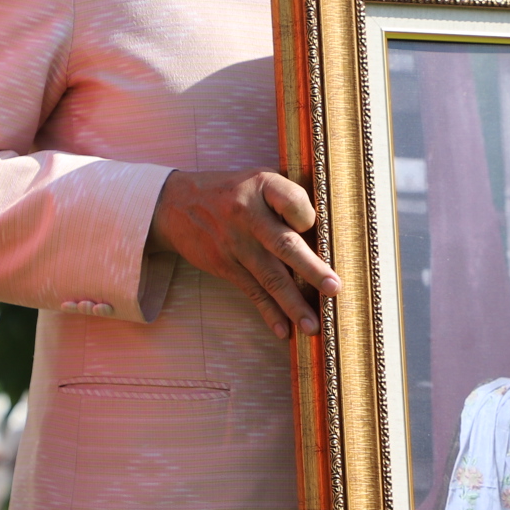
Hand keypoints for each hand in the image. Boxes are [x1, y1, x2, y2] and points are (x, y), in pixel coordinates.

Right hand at [148, 168, 339, 337]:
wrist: (176, 204)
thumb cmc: (232, 191)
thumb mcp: (259, 179)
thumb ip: (288, 198)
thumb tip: (326, 233)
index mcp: (262, 186)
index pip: (294, 203)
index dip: (308, 217)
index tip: (314, 228)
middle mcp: (248, 214)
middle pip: (284, 244)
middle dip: (311, 269)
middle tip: (334, 289)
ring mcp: (235, 243)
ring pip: (270, 276)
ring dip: (293, 304)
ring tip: (313, 326)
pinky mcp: (225, 265)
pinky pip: (252, 291)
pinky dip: (269, 312)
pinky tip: (283, 330)